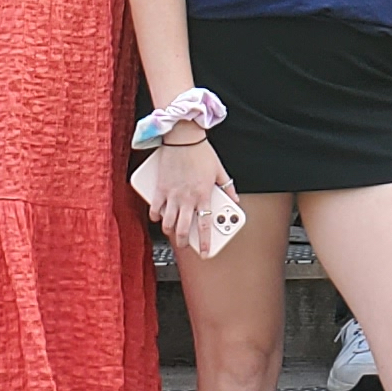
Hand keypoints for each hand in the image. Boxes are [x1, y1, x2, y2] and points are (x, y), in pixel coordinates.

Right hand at [147, 137, 237, 253]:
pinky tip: (158, 217)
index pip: (205, 225)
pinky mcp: (160, 188)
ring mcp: (172, 194)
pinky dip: (156, 216)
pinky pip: (155, 209)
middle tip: (185, 244)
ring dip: (169, 231)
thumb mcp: (220, 170)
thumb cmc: (201, 151)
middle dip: (184, 242)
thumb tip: (235, 200)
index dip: (205, 242)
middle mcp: (187, 198)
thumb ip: (228, 188)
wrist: (182, 138)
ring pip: (167, 223)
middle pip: (183, 229)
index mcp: (203, 195)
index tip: (206, 252)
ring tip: (172, 232)